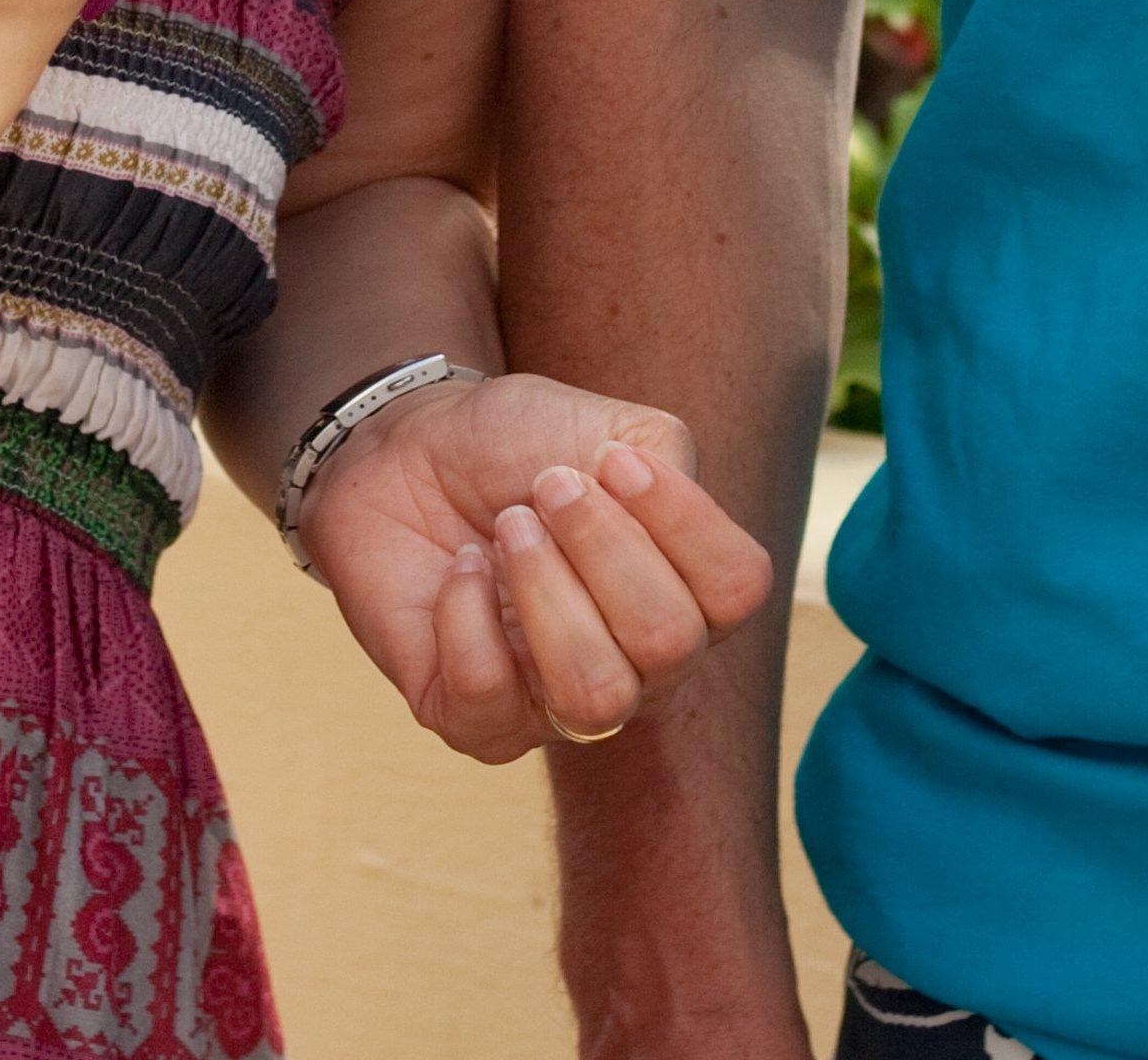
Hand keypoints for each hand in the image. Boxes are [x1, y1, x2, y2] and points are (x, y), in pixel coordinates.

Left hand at [296, 372, 771, 763]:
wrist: (409, 454)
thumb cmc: (518, 446)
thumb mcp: (610, 426)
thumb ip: (665, 462)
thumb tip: (649, 518)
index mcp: (686, 594)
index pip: (739, 588)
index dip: (683, 518)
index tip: (613, 459)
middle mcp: (640, 667)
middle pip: (669, 640)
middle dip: (600, 543)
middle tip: (545, 487)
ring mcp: (557, 705)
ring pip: (595, 693)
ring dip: (544, 588)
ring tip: (508, 529)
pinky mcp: (474, 721)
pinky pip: (488, 694)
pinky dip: (466, 610)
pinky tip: (461, 568)